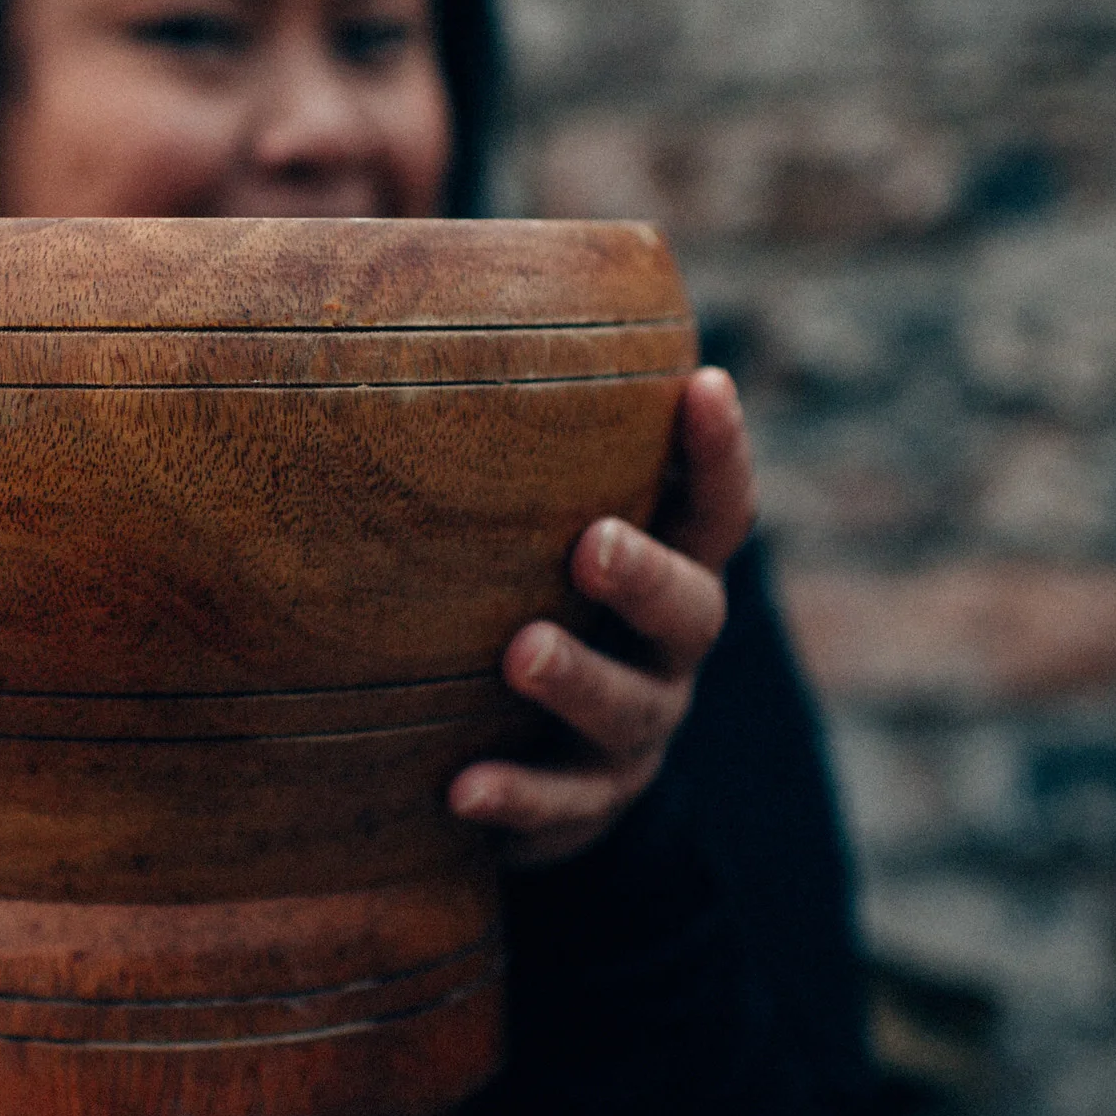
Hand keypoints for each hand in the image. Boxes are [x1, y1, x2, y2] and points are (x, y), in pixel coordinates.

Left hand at [449, 367, 756, 867]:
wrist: (537, 772)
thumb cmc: (525, 607)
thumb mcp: (531, 541)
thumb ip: (504, 466)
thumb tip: (395, 308)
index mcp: (669, 573)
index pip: (716, 509)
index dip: (719, 452)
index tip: (704, 383)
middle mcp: (667, 651)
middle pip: (690, 610)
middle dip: (645, 575)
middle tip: (592, 542)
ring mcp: (636, 734)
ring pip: (627, 710)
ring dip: (577, 679)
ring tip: (520, 653)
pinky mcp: (585, 806)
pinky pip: (559, 807)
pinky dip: (517, 798)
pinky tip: (463, 787)